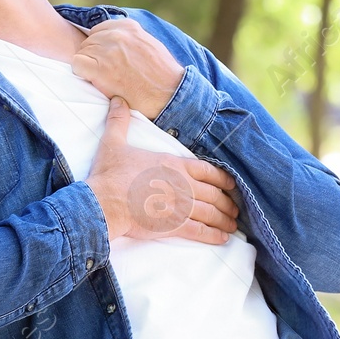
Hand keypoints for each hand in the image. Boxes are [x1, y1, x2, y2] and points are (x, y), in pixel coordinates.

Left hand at [71, 18, 185, 119]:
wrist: (169, 93)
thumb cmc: (162, 73)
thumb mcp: (148, 43)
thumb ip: (130, 37)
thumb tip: (113, 38)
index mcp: (128, 27)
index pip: (98, 30)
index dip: (100, 46)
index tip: (106, 59)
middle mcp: (116, 35)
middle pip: (89, 41)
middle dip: (93, 57)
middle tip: (104, 72)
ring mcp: (107, 51)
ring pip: (82, 52)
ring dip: (88, 66)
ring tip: (102, 78)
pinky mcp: (100, 69)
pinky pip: (77, 64)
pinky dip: (82, 73)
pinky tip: (94, 81)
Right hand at [85, 97, 237, 244]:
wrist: (104, 202)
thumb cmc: (110, 174)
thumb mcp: (113, 143)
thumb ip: (119, 120)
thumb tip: (117, 100)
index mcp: (173, 164)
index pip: (207, 170)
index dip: (222, 178)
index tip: (231, 185)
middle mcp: (182, 185)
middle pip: (214, 193)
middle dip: (227, 202)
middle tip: (235, 209)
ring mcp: (181, 206)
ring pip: (212, 213)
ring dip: (225, 220)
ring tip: (232, 226)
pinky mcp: (174, 225)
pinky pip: (201, 231)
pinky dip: (214, 235)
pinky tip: (222, 239)